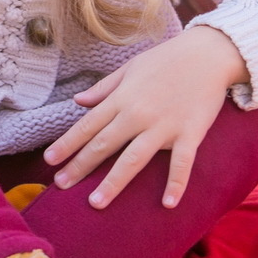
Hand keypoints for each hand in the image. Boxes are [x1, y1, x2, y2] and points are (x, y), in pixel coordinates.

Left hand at [43, 26, 246, 209]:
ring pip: (134, 158)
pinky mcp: (190, 133)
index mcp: (122, 98)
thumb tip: (78, 101)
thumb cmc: (167, 59)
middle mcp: (138, 113)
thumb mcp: (130, 68)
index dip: (67, 144)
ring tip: (96, 202)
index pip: (88, 125)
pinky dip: (176, 183)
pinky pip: (181, 163)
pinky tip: (168, 204)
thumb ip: (104, 88)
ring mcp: (164, 125)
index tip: (49, 161)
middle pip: (103, 144)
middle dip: (80, 166)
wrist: (208, 53)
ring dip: (114, 182)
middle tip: (60, 187)